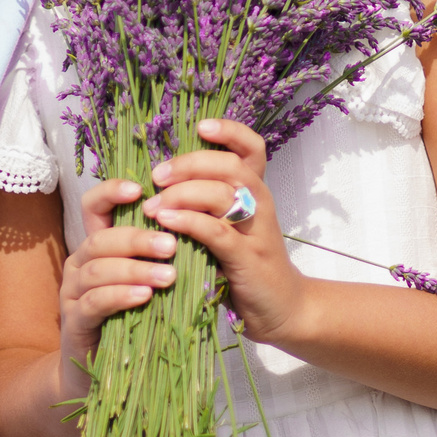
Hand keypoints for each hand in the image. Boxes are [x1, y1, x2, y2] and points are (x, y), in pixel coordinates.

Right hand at [55, 179, 180, 400]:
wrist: (101, 375)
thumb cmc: (133, 321)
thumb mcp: (148, 281)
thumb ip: (161, 256)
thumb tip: (200, 225)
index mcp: (97, 247)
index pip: (93, 207)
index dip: (111, 192)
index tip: (140, 189)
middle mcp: (80, 264)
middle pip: (101, 238)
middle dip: (137, 238)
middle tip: (171, 244)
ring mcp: (73, 294)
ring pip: (98, 269)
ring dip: (135, 268)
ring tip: (168, 275)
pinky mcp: (74, 323)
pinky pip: (95, 302)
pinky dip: (120, 296)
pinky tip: (144, 297)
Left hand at [142, 120, 312, 346]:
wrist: (282, 310)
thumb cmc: (246, 267)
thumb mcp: (230, 228)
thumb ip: (207, 205)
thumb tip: (161, 183)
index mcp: (255, 194)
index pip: (251, 149)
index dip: (230, 131)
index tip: (201, 126)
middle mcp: (260, 206)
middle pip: (231, 166)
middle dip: (191, 164)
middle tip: (158, 175)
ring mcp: (256, 233)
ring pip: (223, 195)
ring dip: (183, 193)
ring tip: (153, 204)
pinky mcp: (247, 261)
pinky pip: (217, 232)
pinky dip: (189, 222)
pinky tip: (166, 221)